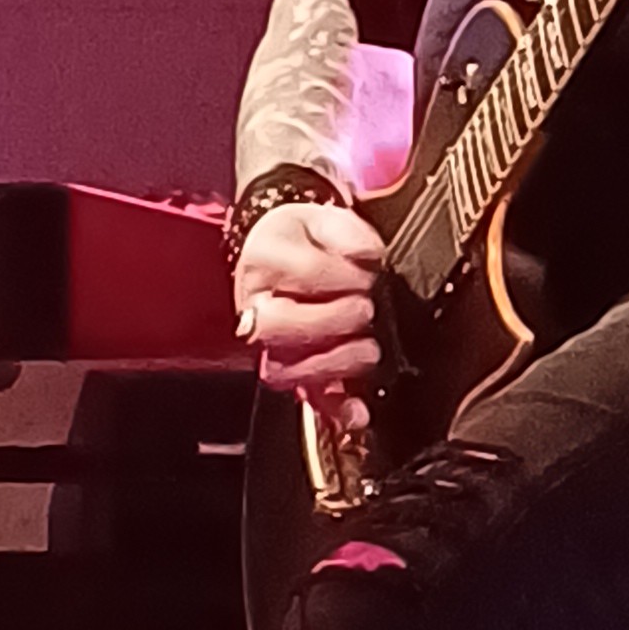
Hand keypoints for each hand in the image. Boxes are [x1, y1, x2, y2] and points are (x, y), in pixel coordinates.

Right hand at [233, 200, 384, 426]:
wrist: (278, 251)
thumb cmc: (302, 239)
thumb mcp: (322, 219)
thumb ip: (347, 232)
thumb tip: (368, 255)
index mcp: (265, 262)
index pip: (303, 273)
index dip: (342, 275)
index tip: (370, 271)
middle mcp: (258, 308)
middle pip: (277, 328)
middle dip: (330, 320)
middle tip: (365, 308)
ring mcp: (271, 346)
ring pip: (285, 370)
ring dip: (333, 363)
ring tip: (368, 347)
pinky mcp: (292, 371)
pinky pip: (306, 399)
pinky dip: (335, 409)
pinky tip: (358, 410)